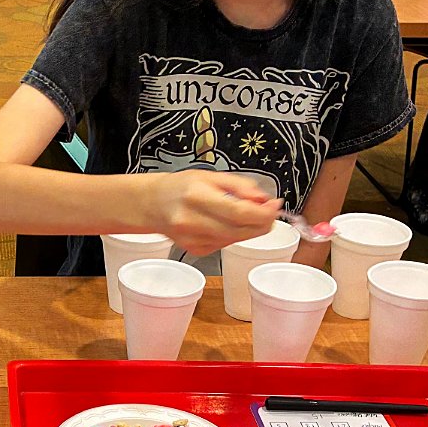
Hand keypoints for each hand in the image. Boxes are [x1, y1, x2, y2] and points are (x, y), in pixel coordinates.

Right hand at [140, 170, 282, 256]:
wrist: (152, 205)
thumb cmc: (180, 187)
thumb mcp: (210, 176)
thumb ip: (240, 186)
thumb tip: (264, 200)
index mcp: (197, 197)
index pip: (240, 212)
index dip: (264, 212)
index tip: (275, 205)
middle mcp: (193, 221)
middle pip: (242, 230)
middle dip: (263, 222)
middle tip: (270, 210)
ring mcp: (193, 239)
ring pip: (237, 239)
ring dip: (250, 228)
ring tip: (248, 213)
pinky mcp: (196, 250)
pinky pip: (226, 244)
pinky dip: (234, 234)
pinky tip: (225, 223)